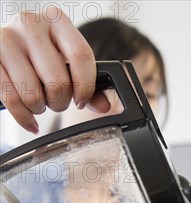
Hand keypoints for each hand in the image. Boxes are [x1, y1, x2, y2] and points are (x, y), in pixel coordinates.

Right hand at [0, 7, 110, 132]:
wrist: (4, 52)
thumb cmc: (39, 58)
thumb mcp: (65, 63)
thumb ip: (87, 84)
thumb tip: (105, 106)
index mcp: (56, 20)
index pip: (81, 56)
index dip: (85, 87)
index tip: (80, 100)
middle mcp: (30, 24)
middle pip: (58, 82)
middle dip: (60, 102)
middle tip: (55, 101)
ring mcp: (7, 39)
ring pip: (34, 94)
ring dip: (40, 108)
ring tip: (39, 101)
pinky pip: (12, 100)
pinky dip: (24, 117)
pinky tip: (29, 118)